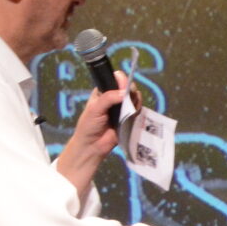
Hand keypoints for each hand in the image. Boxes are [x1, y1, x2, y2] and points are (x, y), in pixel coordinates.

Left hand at [54, 68, 128, 193]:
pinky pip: (137, 109)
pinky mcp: (129, 118)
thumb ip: (108, 98)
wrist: (92, 146)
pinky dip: (137, 109)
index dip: (120, 79)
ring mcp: (122, 108)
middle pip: (127, 86)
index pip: (114, 79)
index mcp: (103, 92)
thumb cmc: (89, 125)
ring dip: (134, 99)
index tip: (123, 83)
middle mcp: (114, 98)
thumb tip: (124, 92)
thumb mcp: (95, 108)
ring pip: (134, 97)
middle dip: (130, 89)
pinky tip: (134, 111)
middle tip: (128, 95)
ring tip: (130, 106)